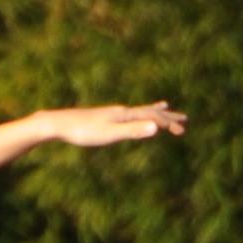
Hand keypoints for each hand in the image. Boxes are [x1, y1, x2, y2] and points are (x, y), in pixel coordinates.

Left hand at [41, 101, 185, 147]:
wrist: (58, 124)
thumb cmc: (83, 131)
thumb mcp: (110, 134)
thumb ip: (132, 131)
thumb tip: (156, 128)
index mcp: (124, 114)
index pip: (152, 117)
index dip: (168, 124)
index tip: (182, 131)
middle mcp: (120, 111)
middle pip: (148, 112)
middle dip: (167, 117)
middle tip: (184, 120)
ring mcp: (112, 113)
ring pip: (138, 111)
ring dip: (154, 112)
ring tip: (165, 108)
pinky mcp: (103, 118)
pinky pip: (126, 115)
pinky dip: (136, 115)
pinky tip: (130, 116)